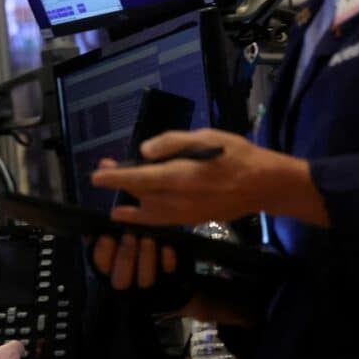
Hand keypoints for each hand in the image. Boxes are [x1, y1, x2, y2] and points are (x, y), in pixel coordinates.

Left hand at [91, 128, 327, 226]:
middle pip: (138, 194)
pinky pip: (158, 221)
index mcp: (179, 177)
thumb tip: (145, 151)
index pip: (137, 179)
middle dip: (119, 182)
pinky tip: (134, 210)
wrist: (263, 185)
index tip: (96, 176)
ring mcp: (183, 214)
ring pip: (145, 213)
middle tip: (106, 167)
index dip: (114, 178)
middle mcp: (177, 200)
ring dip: (128, 203)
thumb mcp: (205, 137)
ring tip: (115, 194)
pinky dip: (142, 217)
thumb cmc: (235, 156)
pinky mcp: (189, 221)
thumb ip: (172, 143)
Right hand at [92, 235, 254, 326]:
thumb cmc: (145, 254)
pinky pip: (169, 275)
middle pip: (121, 279)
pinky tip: (167, 247)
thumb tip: (94, 229)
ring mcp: (151, 290)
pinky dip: (168, 261)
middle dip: (125, 256)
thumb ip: (110, 239)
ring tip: (148, 237)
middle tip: (130, 234)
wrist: (178, 280)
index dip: (102, 252)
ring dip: (145, 258)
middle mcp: (128, 286)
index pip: (100, 267)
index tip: (108, 235)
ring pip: (144, 280)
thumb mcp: (123, 246)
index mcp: (111, 274)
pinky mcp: (171, 286)